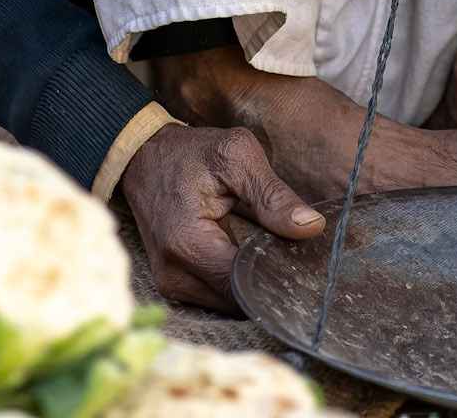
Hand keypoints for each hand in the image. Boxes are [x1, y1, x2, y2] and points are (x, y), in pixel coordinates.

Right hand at [121, 121, 324, 308]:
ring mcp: (171, 285)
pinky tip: (252, 256)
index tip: (308, 262)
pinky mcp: (175, 285)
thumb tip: (312, 227)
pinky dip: (237, 280)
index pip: (244, 284)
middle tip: (297, 255)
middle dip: (269, 281)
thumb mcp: (236, 156)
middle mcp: (174, 275)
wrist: (144, 157)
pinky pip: (217, 296)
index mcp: (186, 243)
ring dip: (253, 282)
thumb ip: (273, 195)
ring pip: (229, 304)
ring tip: (274, 250)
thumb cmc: (191, 152)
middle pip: (238, 300)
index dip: (279, 275)